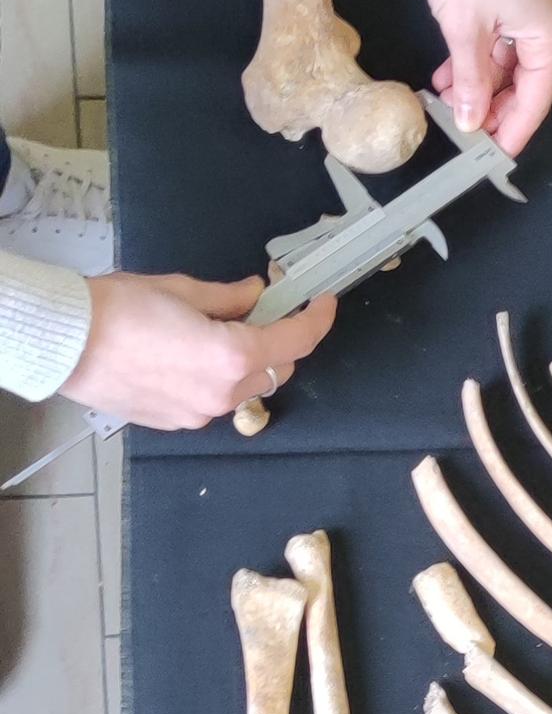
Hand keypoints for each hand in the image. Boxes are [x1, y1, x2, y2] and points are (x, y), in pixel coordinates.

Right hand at [59, 273, 335, 430]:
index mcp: (231, 357)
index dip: (317, 320)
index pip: (296, 342)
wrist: (66, 343)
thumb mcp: (181, 290)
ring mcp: (199, 414)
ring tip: (214, 331)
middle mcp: (222, 394)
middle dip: (278, 339)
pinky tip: (188, 355)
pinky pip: (212, 400)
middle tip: (262, 309)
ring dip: (244, 361)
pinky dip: (215, 378)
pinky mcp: (176, 423)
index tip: (323, 303)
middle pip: (275, 368)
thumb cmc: (118, 309)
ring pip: (244, 387)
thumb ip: (229, 298)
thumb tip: (256, 295)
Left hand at [417, 0, 551, 153]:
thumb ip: (470, 81)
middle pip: (524, 90)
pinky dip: (477, 64)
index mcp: (551, 41)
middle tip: (458, 131)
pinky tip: (448, 76)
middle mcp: (551, 32)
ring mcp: (533, 18)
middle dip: (490, 110)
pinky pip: (501, 49)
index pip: (534, 104)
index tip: (484, 159)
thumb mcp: (465, 30)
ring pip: (508, 71)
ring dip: (477, 87)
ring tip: (444, 100)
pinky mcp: (515, 6)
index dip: (508, 133)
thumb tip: (470, 123)